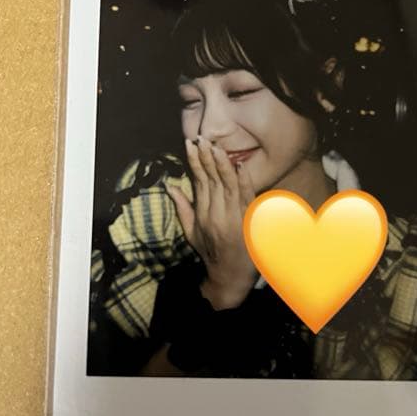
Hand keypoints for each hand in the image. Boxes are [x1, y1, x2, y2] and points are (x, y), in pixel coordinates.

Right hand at [165, 137, 257, 308]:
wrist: (229, 276)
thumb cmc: (210, 252)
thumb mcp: (191, 232)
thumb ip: (182, 207)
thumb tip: (169, 186)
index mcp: (202, 214)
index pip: (198, 182)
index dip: (195, 162)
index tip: (191, 144)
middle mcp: (215, 214)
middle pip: (211, 180)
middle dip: (206, 157)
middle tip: (202, 139)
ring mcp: (232, 218)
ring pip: (226, 185)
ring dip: (222, 164)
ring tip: (216, 147)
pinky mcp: (247, 222)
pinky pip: (245, 197)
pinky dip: (243, 181)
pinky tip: (239, 166)